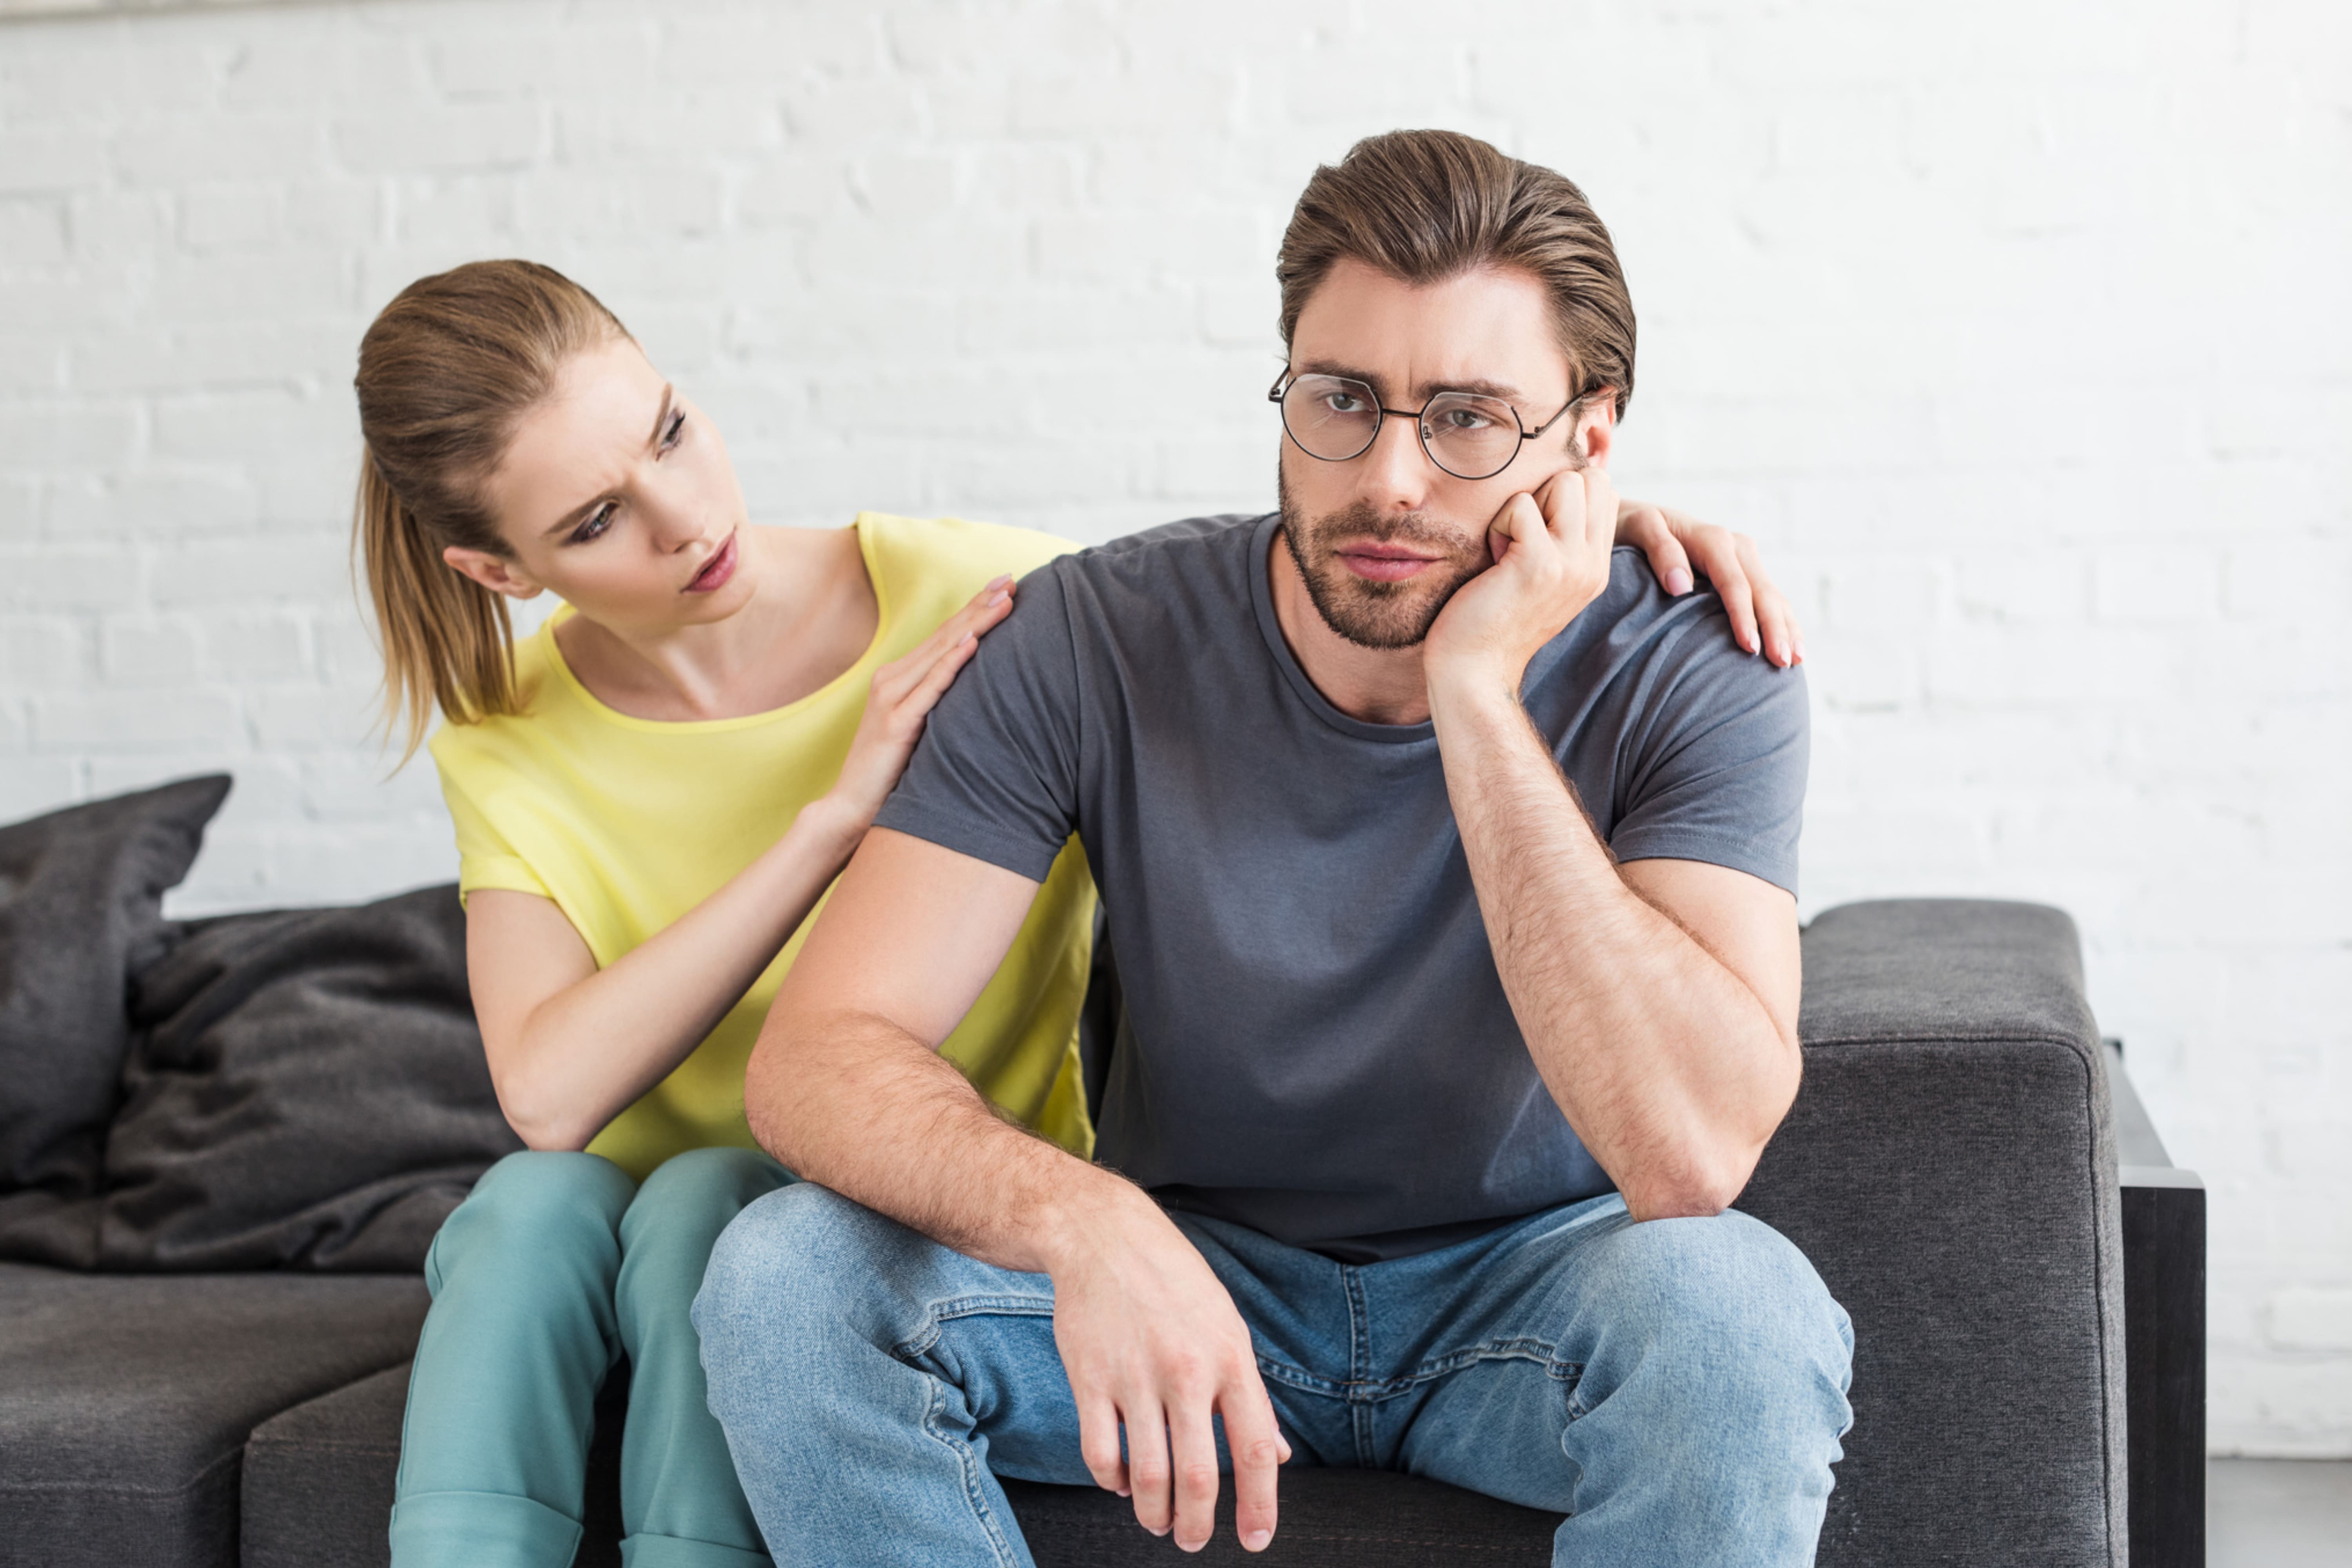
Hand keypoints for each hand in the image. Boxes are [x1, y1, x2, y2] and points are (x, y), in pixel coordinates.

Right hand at [824, 576, 1014, 825]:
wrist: (852, 807)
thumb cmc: (891, 772)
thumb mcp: (920, 728)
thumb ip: (939, 703)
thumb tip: (980, 688)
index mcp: (900, 679)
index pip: (945, 635)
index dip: (974, 608)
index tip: (1005, 586)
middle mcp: (892, 680)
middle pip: (946, 634)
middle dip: (980, 605)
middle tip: (1011, 579)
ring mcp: (892, 700)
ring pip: (941, 653)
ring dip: (975, 624)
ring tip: (1003, 601)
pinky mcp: (895, 724)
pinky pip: (930, 688)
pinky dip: (951, 664)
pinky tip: (972, 643)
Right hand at [1050, 1191, 1290, 1553]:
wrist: (1104, 1236)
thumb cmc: (1176, 1284)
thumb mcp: (1228, 1328)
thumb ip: (1250, 1395)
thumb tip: (1275, 1454)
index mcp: (1230, 1359)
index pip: (1254, 1450)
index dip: (1260, 1505)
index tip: (1256, 1540)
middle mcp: (1186, 1371)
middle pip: (1198, 1477)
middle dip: (1197, 1525)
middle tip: (1192, 1541)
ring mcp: (1135, 1376)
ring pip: (1146, 1475)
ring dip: (1153, 1513)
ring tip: (1157, 1522)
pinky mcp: (1090, 1378)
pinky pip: (1100, 1453)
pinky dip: (1111, 1481)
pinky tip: (1119, 1482)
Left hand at [1425, 464, 1619, 696]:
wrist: (1474, 670)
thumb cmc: (1492, 618)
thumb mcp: (1542, 577)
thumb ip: (1559, 539)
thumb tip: (1556, 487)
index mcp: (1596, 567)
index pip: (1604, 492)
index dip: (1563, 495)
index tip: (1533, 532)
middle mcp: (1592, 565)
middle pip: (1590, 479)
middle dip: (1547, 492)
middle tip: (1520, 537)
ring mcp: (1571, 564)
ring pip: (1564, 482)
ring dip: (1524, 506)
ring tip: (1507, 548)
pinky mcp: (1539, 564)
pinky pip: (1521, 505)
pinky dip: (1498, 525)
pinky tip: (1492, 561)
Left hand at [1614, 499, 1802, 666]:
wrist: (1636, 520)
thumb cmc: (1633, 529)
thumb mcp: (1639, 527)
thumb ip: (1660, 551)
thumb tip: (1681, 586)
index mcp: (1712, 539)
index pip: (1734, 584)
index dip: (1744, 616)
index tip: (1749, 648)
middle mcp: (1735, 546)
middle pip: (1762, 591)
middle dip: (1775, 627)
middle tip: (1781, 662)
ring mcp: (1744, 559)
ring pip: (1773, 596)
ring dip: (1786, 628)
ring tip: (1795, 660)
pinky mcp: (1746, 571)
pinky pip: (1770, 598)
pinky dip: (1783, 621)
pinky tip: (1793, 646)